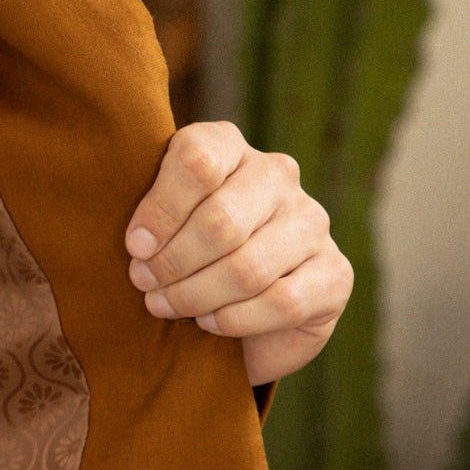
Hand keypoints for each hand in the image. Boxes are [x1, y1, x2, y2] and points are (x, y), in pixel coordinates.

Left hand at [124, 121, 353, 386]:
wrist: (240, 311)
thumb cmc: (183, 253)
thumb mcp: (158, 223)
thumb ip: (146, 216)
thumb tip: (139, 245)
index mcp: (229, 146)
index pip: (198, 159)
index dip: (161, 209)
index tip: (134, 247)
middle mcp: (278, 175)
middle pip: (221, 219)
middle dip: (173, 262)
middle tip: (144, 284)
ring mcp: (312, 222)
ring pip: (247, 267)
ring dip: (196, 294)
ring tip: (165, 306)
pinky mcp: (334, 273)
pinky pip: (280, 302)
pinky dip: (234, 319)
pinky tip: (209, 323)